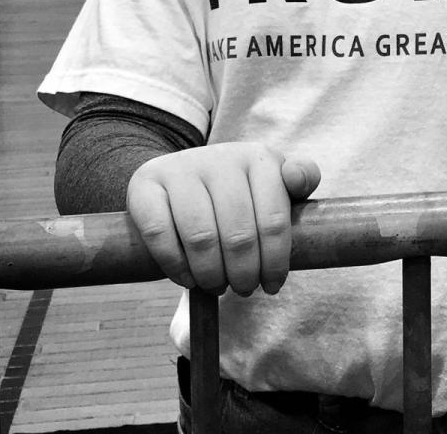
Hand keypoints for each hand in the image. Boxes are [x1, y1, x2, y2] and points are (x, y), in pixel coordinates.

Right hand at [127, 142, 320, 294]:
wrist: (181, 177)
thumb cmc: (239, 191)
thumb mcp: (273, 183)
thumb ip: (300, 180)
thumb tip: (297, 177)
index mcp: (258, 157)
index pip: (274, 220)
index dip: (276, 262)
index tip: (273, 285)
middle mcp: (220, 157)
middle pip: (239, 235)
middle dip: (244, 274)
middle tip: (243, 289)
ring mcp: (181, 168)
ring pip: (201, 237)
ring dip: (212, 275)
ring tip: (217, 286)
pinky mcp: (146, 184)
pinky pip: (160, 235)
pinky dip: (176, 266)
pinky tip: (188, 278)